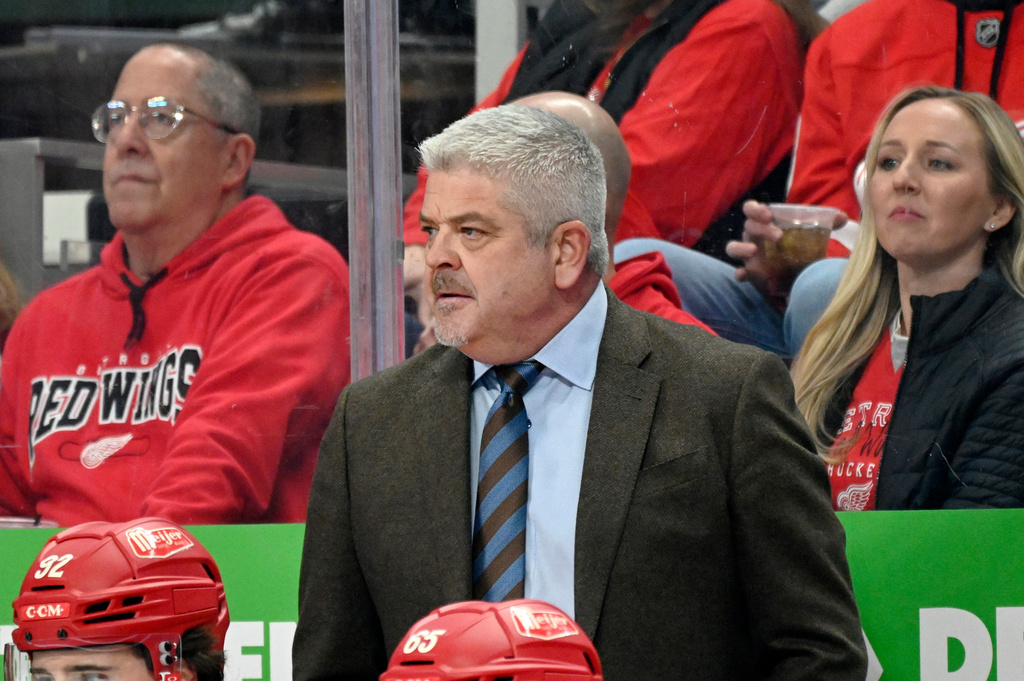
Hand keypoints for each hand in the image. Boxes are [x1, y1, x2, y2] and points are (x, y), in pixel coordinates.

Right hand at [725, 200, 846, 310]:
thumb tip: (842, 217)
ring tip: (754, 251)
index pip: (750, 209)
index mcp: (764, 222)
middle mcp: (753, 236)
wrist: (800, 273)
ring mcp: (749, 255)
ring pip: (733, 247)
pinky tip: (745, 276)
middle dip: (761, 229)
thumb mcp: (813, 233)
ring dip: (741, 247)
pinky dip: (739, 273)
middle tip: (779, 237)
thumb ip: (827, 223)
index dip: (755, 209)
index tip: (768, 214)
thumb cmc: (800, 246)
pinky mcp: (750, 273)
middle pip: (747, 227)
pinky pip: (738, 273)